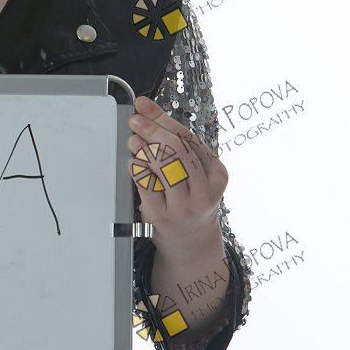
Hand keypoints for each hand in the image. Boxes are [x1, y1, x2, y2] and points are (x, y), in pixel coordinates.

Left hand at [127, 96, 227, 254]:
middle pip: (177, 150)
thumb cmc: (191, 200)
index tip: (143, 105)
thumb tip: (149, 115)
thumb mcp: (198, 175)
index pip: (188, 138)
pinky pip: (147, 185)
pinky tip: (133, 161)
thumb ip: (179, 147)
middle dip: (152, 130)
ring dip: (144, 147)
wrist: (192, 243)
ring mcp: (184, 206)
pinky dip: (137, 168)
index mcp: (217, 174)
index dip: (162, 118)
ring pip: (163, 166)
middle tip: (135, 120)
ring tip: (133, 140)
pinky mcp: (162, 217)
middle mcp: (204, 191)